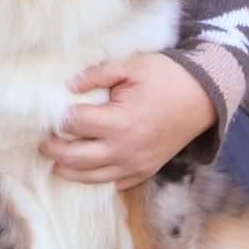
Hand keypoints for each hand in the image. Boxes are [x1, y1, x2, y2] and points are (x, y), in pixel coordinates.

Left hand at [40, 52, 216, 189]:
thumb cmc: (168, 76)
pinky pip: (116, 183)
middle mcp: (125, 148)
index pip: (74, 124)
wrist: (206, 96)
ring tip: (56, 161)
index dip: (56, 119)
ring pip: (92, 178)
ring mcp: (137, 164)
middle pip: (75, 157)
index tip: (45, 116)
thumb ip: (96, 74)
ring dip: (69, 171)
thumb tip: (67, 86)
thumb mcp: (131, 65)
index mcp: (119, 121)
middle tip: (42, 141)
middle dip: (53, 149)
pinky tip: (87, 170)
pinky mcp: (146, 170)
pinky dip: (98, 178)